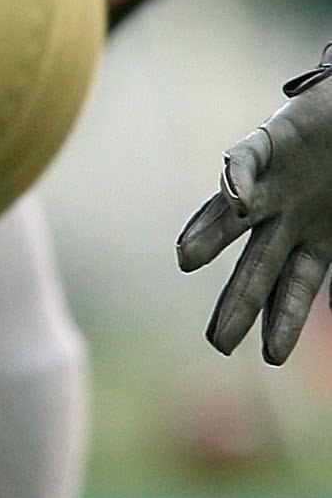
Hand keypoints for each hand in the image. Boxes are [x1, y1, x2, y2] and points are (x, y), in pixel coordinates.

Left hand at [176, 60, 331, 360]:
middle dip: (239, 303)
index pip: (293, 289)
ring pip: (233, 214)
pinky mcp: (270, 140)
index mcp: (312, 241)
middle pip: (255, 266)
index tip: (273, 357)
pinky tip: (234, 196)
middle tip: (219, 342)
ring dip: (210, 235)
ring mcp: (274, 182)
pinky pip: (247, 158)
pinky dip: (237, 175)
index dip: (285, 321)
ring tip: (186, 259)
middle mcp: (284, 217)